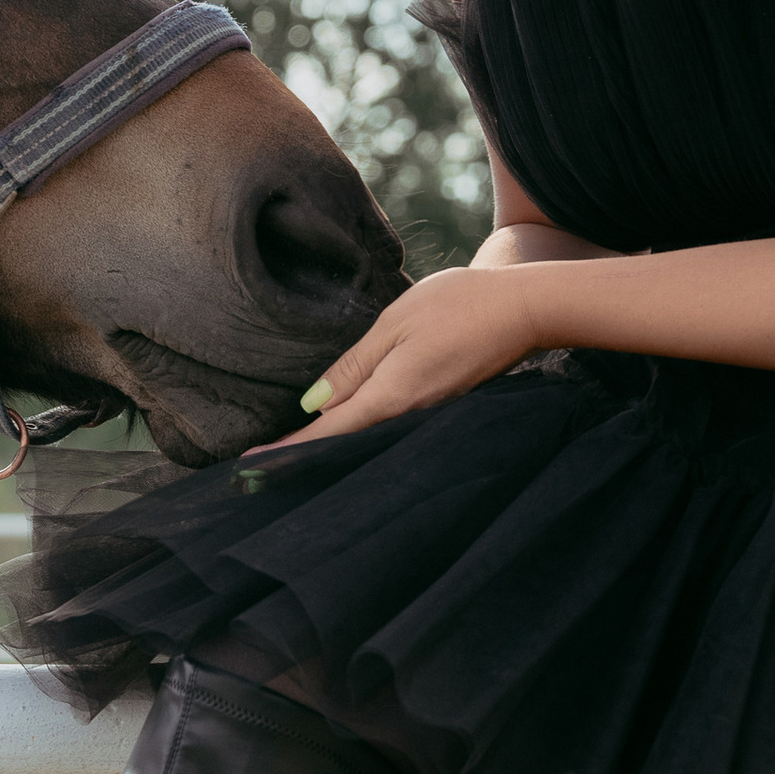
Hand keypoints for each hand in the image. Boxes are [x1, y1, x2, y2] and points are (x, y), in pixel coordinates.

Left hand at [257, 267, 559, 448]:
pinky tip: (348, 424)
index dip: (287, 452)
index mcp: (390, 396)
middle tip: (261, 467)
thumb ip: (354, 365)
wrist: (526, 309)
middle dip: (305, 455)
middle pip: (346, 444)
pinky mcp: (441, 403)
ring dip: (332, 443)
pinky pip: (391, 423)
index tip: (248, 469)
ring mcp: (428, 412)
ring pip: (368, 436)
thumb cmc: (458, 305)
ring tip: (294, 450)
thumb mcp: (395, 324)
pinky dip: (361, 428)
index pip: (326, 433)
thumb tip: (316, 402)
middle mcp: (408, 415)